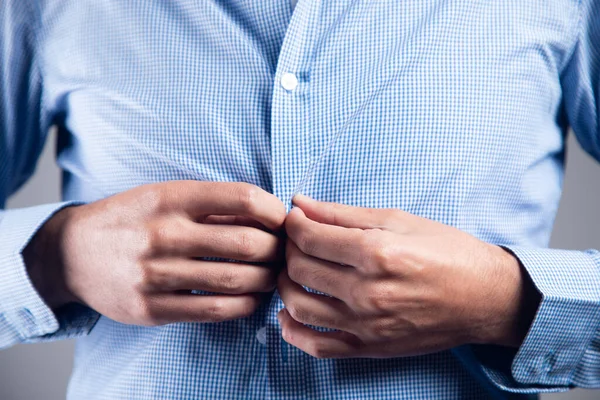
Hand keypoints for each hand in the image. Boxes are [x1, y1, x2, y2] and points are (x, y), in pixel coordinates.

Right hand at [24, 181, 285, 325]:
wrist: (72, 253)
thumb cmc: (131, 219)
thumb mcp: (163, 195)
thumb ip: (210, 204)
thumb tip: (267, 214)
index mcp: (171, 198)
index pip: (243, 199)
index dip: (274, 210)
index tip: (281, 219)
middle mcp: (164, 235)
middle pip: (247, 243)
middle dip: (277, 249)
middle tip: (282, 252)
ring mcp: (155, 274)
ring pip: (235, 280)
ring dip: (266, 279)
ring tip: (272, 275)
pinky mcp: (151, 308)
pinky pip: (213, 310)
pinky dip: (244, 305)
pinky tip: (252, 298)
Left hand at [277, 195, 539, 358]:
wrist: (486, 298)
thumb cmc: (449, 252)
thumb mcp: (399, 220)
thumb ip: (343, 214)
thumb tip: (301, 203)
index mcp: (377, 253)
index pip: (309, 238)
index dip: (293, 224)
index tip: (295, 218)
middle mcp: (368, 292)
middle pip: (299, 269)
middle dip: (288, 249)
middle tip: (296, 241)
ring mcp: (367, 325)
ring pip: (299, 306)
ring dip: (284, 285)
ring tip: (292, 272)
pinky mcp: (370, 348)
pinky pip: (317, 346)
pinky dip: (293, 332)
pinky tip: (288, 315)